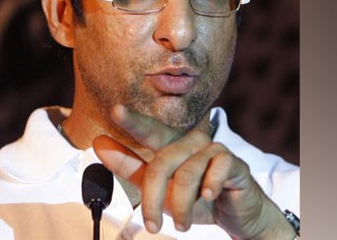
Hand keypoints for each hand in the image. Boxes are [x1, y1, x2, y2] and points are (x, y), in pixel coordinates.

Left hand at [92, 105, 294, 238]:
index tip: (116, 110)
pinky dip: (209, 188)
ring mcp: (213, 149)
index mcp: (171, 144)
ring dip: (180, 206)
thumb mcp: (159, 188)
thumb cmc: (196, 198)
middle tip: (152, 226)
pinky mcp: (233, 162)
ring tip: (182, 224)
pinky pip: (216, 170)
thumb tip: (99, 143)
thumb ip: (130, 167)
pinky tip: (210, 197)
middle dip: (152, 198)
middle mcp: (190, 141)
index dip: (133, 121)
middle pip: (162, 163)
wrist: (237, 215)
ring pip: (186, 174)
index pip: (149, 130)